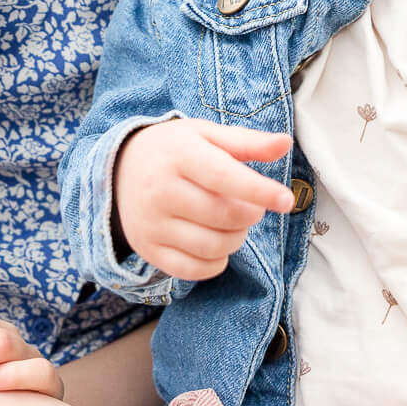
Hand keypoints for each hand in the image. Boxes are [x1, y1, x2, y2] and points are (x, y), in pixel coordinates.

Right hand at [113, 118, 292, 280]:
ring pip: (212, 246)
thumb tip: (285, 143)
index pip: (224, 176)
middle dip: (250, 214)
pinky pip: (193, 270)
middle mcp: (160, 191)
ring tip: (234, 222)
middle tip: (251, 206)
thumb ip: (248, 142)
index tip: (286, 200)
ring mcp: (151, 224)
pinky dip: (216, 262)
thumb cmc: (175, 150)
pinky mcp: (148, 249)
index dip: (259, 190)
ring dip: (237, 238)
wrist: (120, 169)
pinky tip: (218, 244)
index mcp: (179, 155)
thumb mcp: (208, 135)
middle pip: (223, 216)